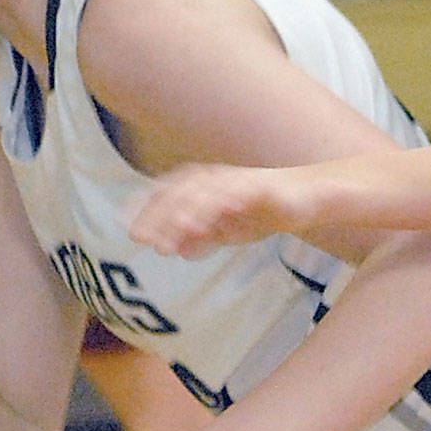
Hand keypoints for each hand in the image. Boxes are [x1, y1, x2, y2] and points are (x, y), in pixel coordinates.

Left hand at [130, 163, 319, 256]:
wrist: (300, 201)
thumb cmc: (258, 213)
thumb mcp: (225, 232)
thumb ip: (202, 238)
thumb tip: (178, 252)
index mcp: (201, 187)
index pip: (166, 195)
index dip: (146, 210)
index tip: (130, 232)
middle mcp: (214, 179)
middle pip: (179, 194)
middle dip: (160, 217)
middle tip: (145, 242)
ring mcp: (236, 181)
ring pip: (205, 195)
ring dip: (187, 215)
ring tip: (174, 240)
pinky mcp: (259, 186)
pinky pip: (239, 194)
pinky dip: (225, 203)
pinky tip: (214, 220)